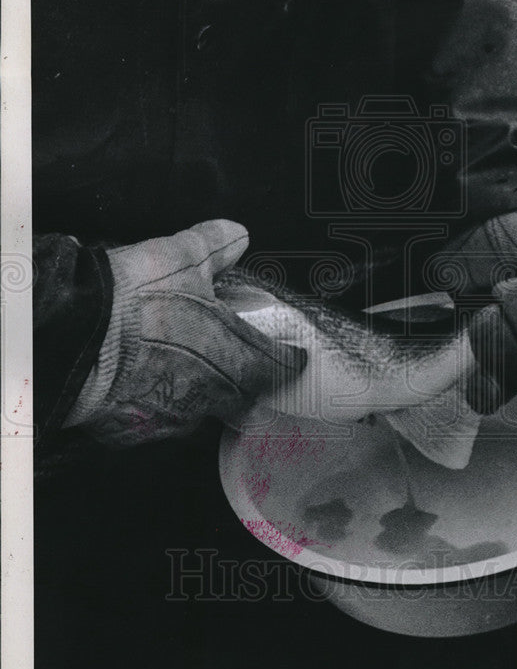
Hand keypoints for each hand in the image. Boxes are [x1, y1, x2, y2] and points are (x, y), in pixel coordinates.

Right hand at [63, 220, 305, 444]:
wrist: (70, 335)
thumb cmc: (133, 298)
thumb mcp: (180, 257)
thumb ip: (215, 246)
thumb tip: (238, 234)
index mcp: (231, 356)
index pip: (278, 367)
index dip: (288, 361)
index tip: (294, 358)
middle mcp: (207, 395)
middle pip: (242, 399)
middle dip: (244, 383)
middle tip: (238, 364)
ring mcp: (169, 419)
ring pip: (199, 414)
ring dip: (198, 395)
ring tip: (182, 370)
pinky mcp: (132, 434)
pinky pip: (155, 424)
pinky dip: (155, 406)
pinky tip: (142, 385)